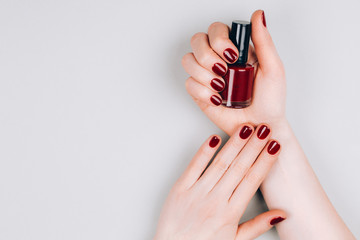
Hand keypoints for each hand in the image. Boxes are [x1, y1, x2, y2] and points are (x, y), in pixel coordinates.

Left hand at [154, 124, 284, 239]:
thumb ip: (258, 225)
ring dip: (234, 144)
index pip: (252, 180)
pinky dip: (204, 151)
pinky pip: (194, 166)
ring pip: (220, 163)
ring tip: (246, 128)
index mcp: (230, 213)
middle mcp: (215, 200)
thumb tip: (281, 214)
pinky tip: (214, 138)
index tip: (275, 146)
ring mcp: (196, 192)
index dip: (265, 161)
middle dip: (254, 146)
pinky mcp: (180, 188)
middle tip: (264, 129)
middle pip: (239, 168)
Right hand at [182, 10, 285, 134]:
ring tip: (222, 87)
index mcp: (236, 49)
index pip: (216, 29)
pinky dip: (203, 91)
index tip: (234, 55)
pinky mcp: (199, 92)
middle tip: (224, 70)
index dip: (219, 39)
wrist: (260, 126)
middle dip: (208, 55)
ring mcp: (207, 75)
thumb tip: (259, 14)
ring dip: (205, 74)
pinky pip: (189, 84)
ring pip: (188, 60)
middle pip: (197, 40)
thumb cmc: (270, 100)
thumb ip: (264, 40)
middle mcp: (218, 59)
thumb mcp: (273, 68)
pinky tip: (218, 99)